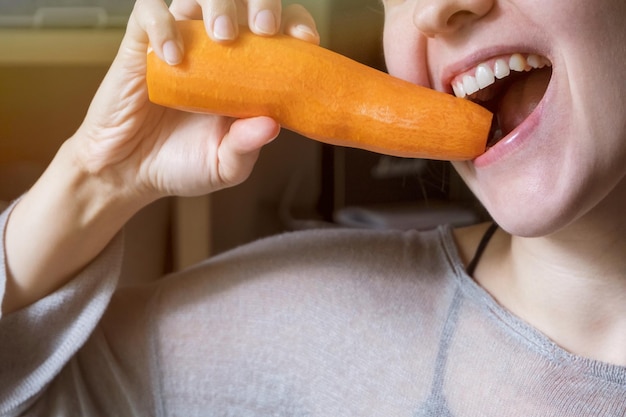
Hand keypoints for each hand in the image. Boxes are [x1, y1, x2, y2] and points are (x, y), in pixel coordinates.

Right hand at [1, 0, 318, 313]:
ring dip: (216, 3)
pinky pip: (150, 13)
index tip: (304, 38)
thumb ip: (247, 147)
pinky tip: (172, 56)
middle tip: (264, 28)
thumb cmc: (182, 165)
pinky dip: (163, 25)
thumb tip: (272, 125)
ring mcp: (180, 42)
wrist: (130, 172)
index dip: (295, 22)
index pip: (280, 28)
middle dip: (261, 1)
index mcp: (247, 72)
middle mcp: (217, 49)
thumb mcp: (225, 166)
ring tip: (221, 36)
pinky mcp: (141, 45)